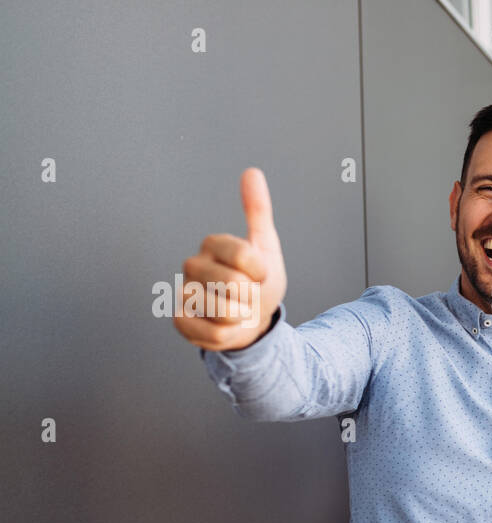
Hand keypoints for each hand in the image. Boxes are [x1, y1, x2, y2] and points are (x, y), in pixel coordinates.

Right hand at [173, 168, 286, 350]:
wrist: (254, 318)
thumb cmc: (259, 281)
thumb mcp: (266, 245)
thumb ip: (257, 210)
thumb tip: (251, 172)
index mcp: (213, 243)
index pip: (244, 256)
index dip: (261, 272)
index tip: (260, 273)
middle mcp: (193, 264)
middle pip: (234, 285)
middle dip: (251, 296)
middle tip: (247, 295)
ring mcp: (184, 292)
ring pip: (223, 312)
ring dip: (241, 318)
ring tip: (237, 310)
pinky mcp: (180, 320)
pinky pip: (212, 334)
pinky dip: (227, 335)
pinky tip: (225, 326)